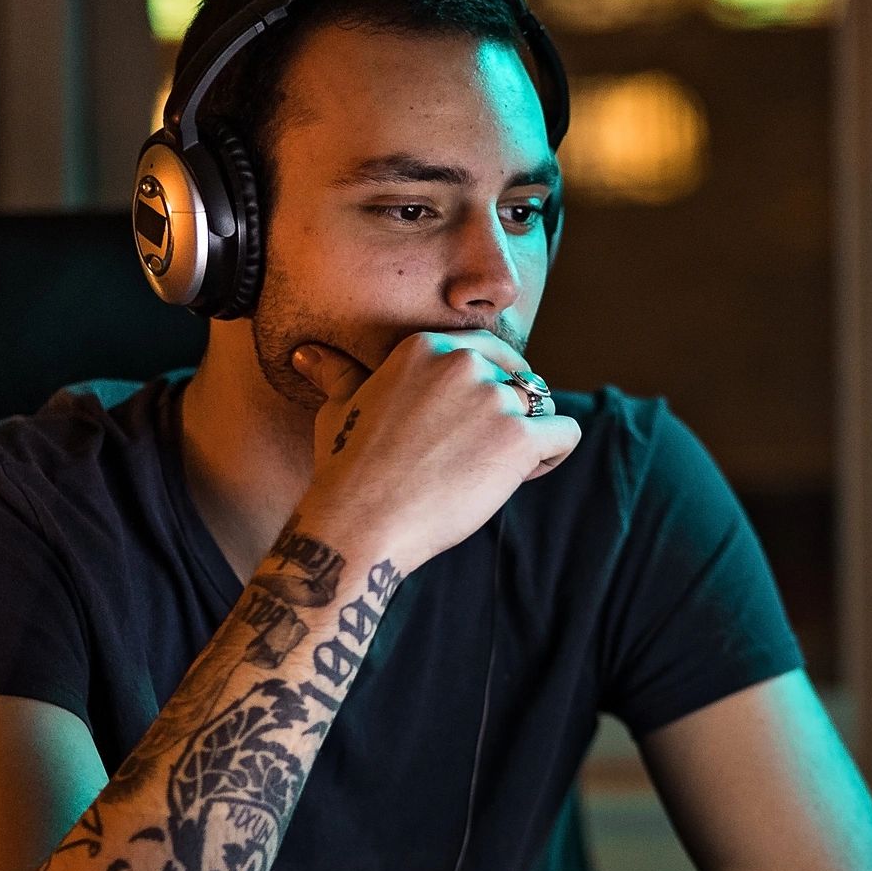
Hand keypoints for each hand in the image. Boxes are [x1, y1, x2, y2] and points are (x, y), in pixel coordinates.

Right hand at [290, 331, 580, 573]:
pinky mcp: (518, 439)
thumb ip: (337, 375)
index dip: (484, 390)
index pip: (486, 353)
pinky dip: (553, 456)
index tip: (461, 427)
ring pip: (542, 408)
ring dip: (527, 440)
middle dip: (508, 414)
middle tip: (473, 457)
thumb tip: (306, 355)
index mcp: (426, 347)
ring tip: (487, 474)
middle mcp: (463, 363)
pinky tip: (519, 477)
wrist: (361, 523)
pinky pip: (565, 435)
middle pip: (517, 380)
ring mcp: (493, 399)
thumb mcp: (340, 409)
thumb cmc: (347, 471)